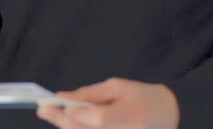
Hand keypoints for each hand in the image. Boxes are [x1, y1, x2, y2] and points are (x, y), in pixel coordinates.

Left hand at [36, 78, 178, 128]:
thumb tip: (63, 98)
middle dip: (62, 120)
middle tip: (44, 109)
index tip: (55, 103)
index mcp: (132, 115)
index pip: (99, 118)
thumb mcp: (118, 87)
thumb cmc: (143, 97)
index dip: (77, 113)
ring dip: (66, 127)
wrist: (168, 116)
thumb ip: (91, 94)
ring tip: (51, 114)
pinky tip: (68, 123)